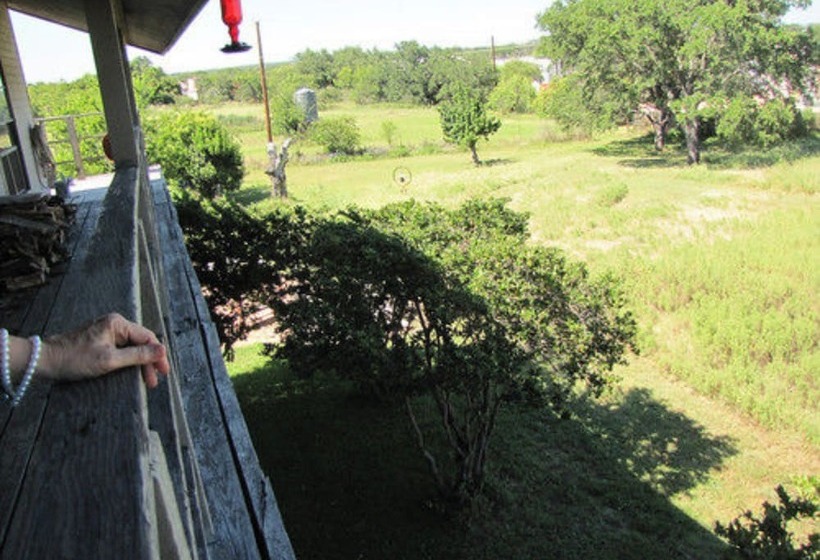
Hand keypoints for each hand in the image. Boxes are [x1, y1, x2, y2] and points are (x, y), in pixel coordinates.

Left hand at [39, 313, 169, 387]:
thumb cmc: (75, 359)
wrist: (45, 360)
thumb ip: (137, 355)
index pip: (147, 337)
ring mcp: (105, 332)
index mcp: (117, 324)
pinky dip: (128, 361)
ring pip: (131, 347)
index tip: (163, 371)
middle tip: (153, 381)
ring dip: (139, 363)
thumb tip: (162, 350)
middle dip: (149, 361)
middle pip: (140, 342)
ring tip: (144, 380)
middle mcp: (113, 324)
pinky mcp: (99, 340)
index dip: (157, 355)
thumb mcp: (109, 360)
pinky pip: (120, 349)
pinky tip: (130, 372)